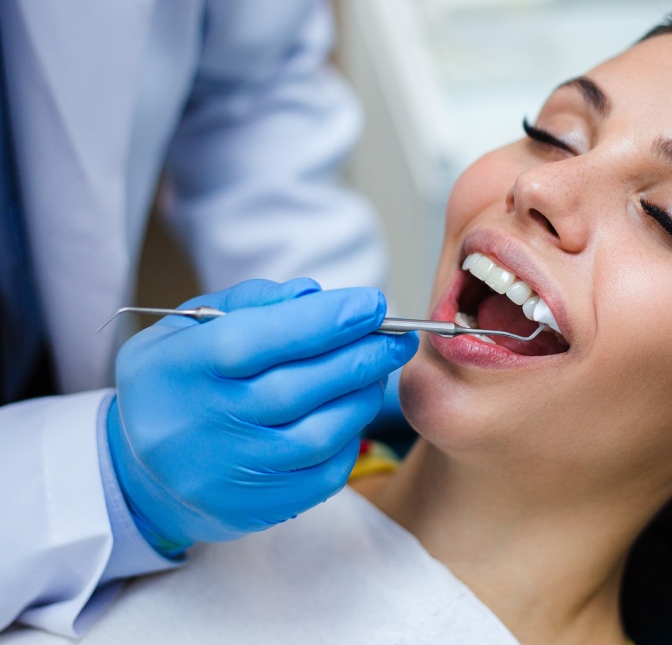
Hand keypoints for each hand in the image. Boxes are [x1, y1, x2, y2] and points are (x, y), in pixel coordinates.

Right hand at [107, 278, 417, 554]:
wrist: (140, 471)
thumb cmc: (177, 383)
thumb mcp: (190, 327)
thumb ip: (251, 303)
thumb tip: (313, 295)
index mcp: (180, 369)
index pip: (259, 339)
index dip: (324, 320)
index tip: (372, 304)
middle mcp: (201, 425)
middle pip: (297, 388)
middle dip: (360, 356)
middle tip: (397, 337)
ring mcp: (228, 474)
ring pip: (318, 435)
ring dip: (361, 397)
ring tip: (377, 371)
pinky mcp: (255, 509)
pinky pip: (322, 475)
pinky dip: (349, 438)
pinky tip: (352, 412)